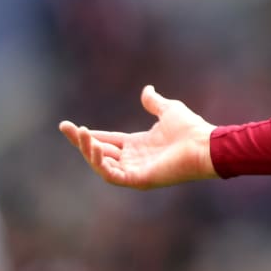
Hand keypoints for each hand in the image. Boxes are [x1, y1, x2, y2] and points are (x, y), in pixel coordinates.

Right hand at [59, 85, 218, 188]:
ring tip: (81, 134)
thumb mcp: (169, 110)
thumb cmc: (191, 130)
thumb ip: (154, 103)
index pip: (107, 141)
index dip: (89, 135)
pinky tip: (93, 148)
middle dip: (81, 141)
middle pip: (100, 152)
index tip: (69, 126)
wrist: (205, 145)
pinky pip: (112, 175)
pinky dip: (100, 164)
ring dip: (88, 150)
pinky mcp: (139, 180)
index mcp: (138, 145)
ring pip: (102, 164)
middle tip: (65, 127)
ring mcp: (135, 171)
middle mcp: (134, 159)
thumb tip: (146, 90)